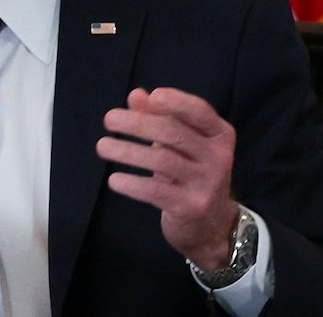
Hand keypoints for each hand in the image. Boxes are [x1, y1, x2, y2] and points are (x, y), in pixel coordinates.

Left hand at [95, 87, 239, 270]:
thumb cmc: (191, 174)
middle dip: (138, 123)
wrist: (211, 226)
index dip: (177, 101)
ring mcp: (206, 184)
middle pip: (174, 133)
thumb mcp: (181, 145)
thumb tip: (136, 96)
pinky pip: (156, 190)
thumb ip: (160, 118)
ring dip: (127, 151)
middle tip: (109, 119)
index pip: (199, 111)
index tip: (152, 96)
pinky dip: (132, 183)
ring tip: (102, 146)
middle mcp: (218, 157)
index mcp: (220, 135)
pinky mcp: (190, 207)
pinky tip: (114, 179)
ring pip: (161, 160)